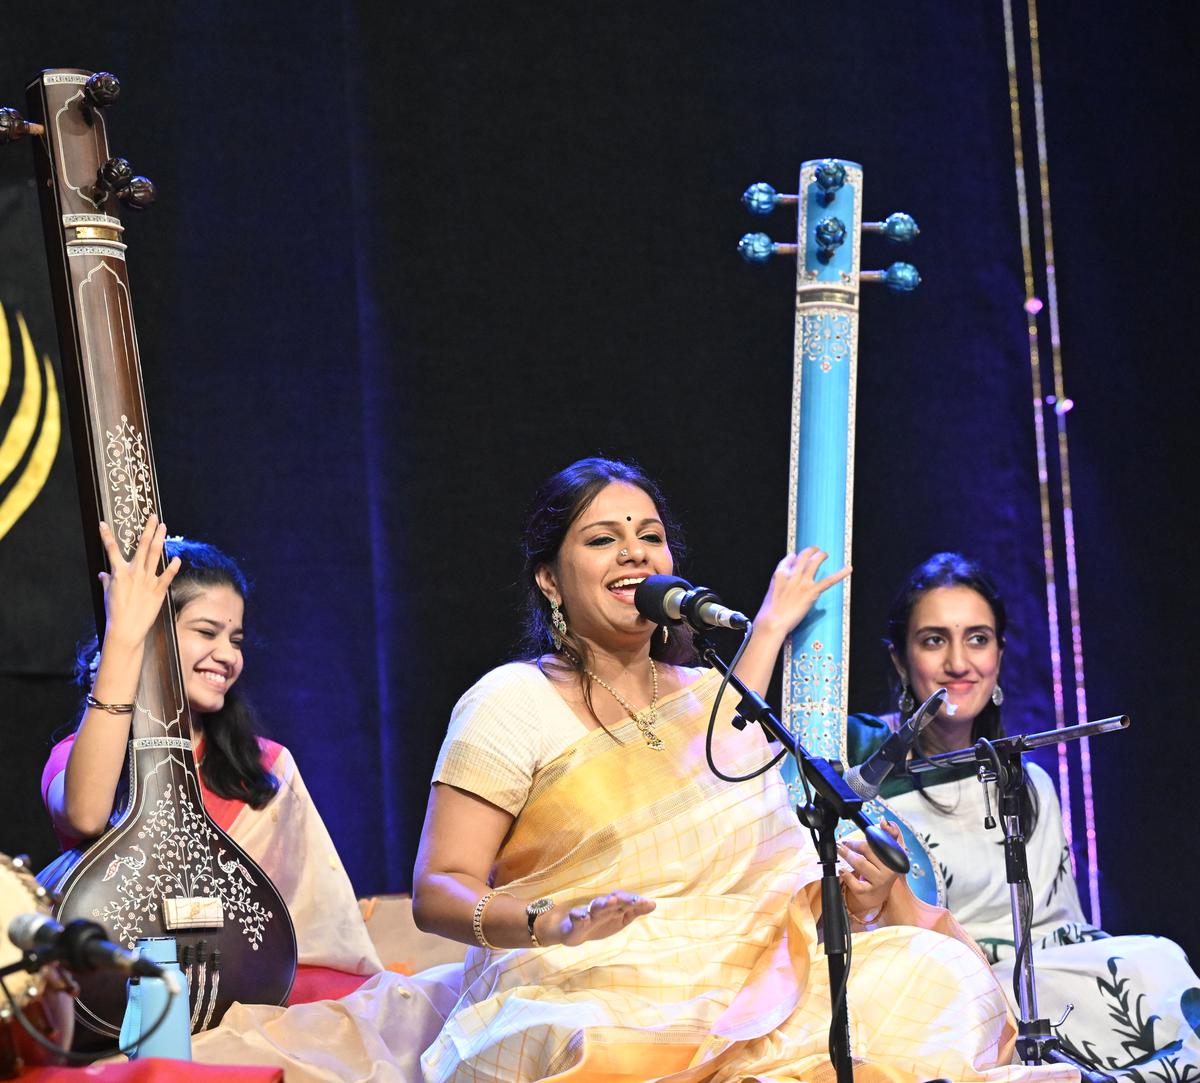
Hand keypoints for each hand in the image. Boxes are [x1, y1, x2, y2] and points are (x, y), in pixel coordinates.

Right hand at [98, 515, 181, 649]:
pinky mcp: (159, 590)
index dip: (106, 536)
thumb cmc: (114, 612)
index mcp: (119, 573)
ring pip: (155, 554)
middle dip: (148, 529)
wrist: (126, 629)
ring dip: (160, 539)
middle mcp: (135, 573)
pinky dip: (173, 566)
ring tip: (164, 527)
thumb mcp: (107, 594)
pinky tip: (177, 558)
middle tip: (153, 517)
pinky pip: (167, 575)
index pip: (111, 550)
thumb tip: (103, 574)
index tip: (103, 523)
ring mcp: (148, 580)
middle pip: (142, 546)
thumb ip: (106, 581)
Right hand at [541, 891, 654, 946]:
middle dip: (622, 899)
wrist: (568, 930)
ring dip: (603, 903)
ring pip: (596, 907)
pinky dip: (579, 916)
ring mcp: (587, 913)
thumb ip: (634, 911)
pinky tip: (584, 916)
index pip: (625, 901)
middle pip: (613, 901)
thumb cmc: (597, 923)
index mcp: (612, 908)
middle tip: (633, 900)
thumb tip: (654, 903)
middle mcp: (601, 908)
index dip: (636, 901)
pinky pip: (576, 918)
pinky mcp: (574, 922)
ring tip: (611, 901)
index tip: (648, 903)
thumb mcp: (618, 919)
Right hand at [753, 547, 850, 638]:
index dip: (795, 557)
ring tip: (825, 554)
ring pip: (815, 562)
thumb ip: (779, 581)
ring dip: (821, 555)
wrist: (773, 622)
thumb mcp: (771, 591)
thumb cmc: (770, 611)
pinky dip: (840, 574)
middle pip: (803, 556)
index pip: (789, 559)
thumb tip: (786, 578)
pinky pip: (828, 580)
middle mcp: (792, 574)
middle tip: (816, 551)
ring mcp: (803, 582)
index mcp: (780, 574)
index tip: (798, 557)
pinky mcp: (812, 592)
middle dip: (811, 551)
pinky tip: (848, 568)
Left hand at [838, 819, 903, 922]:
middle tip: (844, 842)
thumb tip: (884, 821)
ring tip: (840, 849)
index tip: (863, 830)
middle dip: (853, 844)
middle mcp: (889, 871)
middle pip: (868, 851)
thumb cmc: (884, 866)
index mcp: (896, 858)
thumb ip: (891, 833)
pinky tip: (842, 870)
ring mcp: (879, 882)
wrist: (881, 891)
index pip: (883, 842)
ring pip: (860, 864)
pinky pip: (857, 885)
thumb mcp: (892, 850)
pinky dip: (847, 877)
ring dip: (847, 855)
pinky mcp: (869, 892)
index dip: (871, 835)